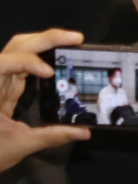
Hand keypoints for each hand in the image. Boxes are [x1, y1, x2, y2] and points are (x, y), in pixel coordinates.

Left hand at [0, 29, 89, 170]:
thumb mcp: (19, 145)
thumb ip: (52, 136)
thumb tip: (84, 131)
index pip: (5, 62)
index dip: (28, 61)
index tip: (50, 74)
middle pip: (15, 46)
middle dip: (45, 39)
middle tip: (77, 38)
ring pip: (17, 50)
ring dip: (43, 42)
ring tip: (70, 42)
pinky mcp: (5, 87)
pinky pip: (21, 64)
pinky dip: (40, 58)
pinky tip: (58, 58)